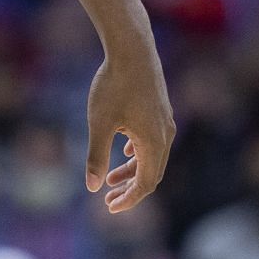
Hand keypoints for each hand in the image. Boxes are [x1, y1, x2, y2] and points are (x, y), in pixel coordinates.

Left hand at [84, 45, 174, 212]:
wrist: (133, 50)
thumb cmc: (114, 86)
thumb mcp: (99, 123)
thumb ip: (96, 156)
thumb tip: (93, 187)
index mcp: (153, 143)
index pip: (146, 184)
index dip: (129, 199)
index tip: (110, 208)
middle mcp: (165, 136)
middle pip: (152, 174)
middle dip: (130, 189)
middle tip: (109, 200)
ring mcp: (165, 122)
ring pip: (152, 157)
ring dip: (132, 170)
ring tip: (111, 179)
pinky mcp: (160, 110)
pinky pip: (152, 141)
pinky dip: (138, 153)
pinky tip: (125, 150)